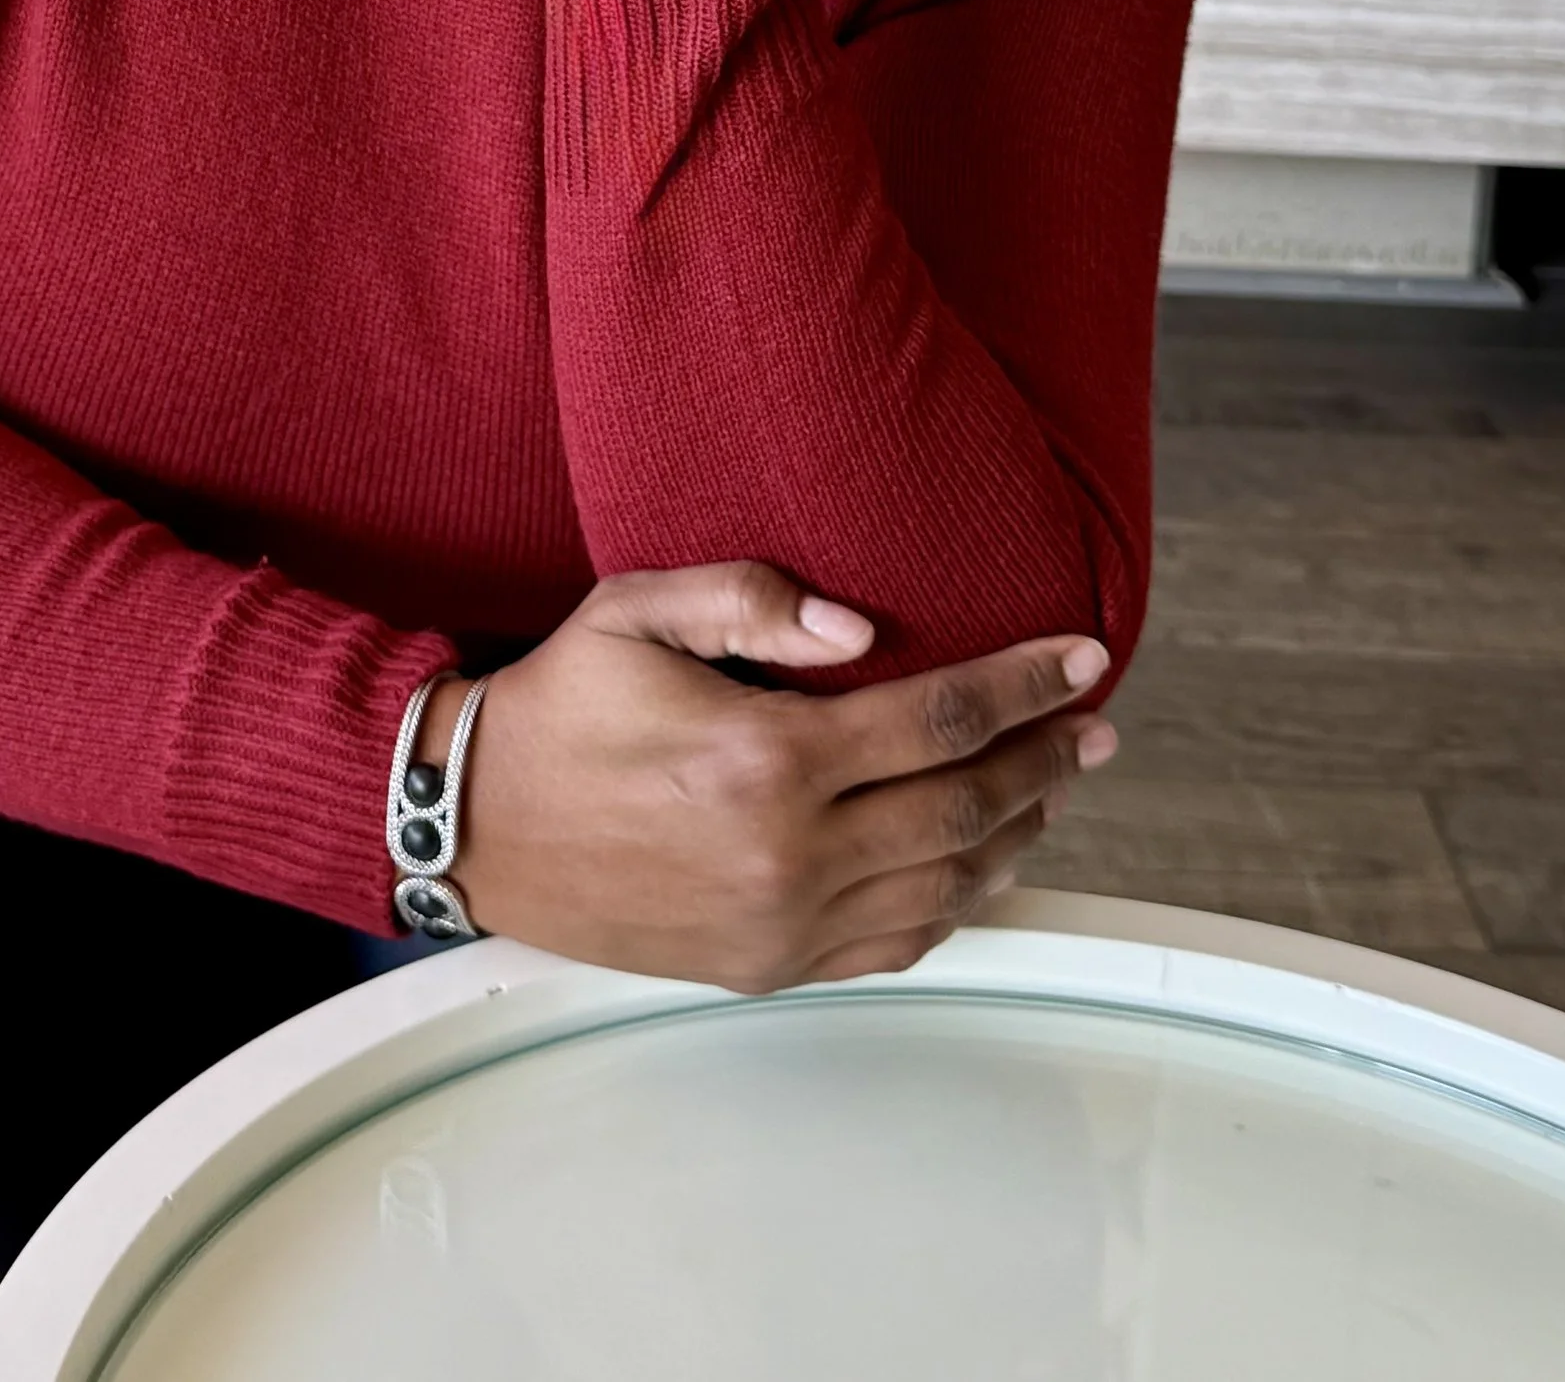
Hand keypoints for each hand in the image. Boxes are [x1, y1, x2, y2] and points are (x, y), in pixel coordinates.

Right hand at [432, 562, 1114, 992]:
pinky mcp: (766, 964)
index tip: (1082, 659)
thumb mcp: (633, 610)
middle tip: (1091, 724)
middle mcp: (787, 853)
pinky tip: (978, 862)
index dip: (1024, 685)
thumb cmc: (555, 708)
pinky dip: (956, 902)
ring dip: (1015, 833)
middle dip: (1043, 759)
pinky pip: (895, 941)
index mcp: (765, 759)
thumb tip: (859, 626)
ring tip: (1053, 786)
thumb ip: (748, 601)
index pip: (937, 716)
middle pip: (963, 806)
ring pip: (944, 883)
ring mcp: (781, 922)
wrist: (474, 824)